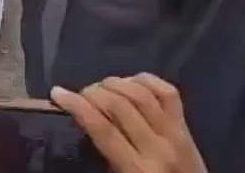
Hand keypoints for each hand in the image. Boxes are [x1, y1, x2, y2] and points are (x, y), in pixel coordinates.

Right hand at [51, 75, 207, 172]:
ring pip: (142, 94)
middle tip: (80, 94)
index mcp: (136, 170)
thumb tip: (83, 125)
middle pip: (119, 105)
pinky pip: (168, 92)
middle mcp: (156, 148)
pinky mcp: (187, 126)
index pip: (103, 129)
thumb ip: (105, 160)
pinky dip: (146, 80)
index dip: (77, 106)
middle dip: (93, 92)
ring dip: (116, 83)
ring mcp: (175, 134)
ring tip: (101, 87)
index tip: (57, 93)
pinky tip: (130, 81)